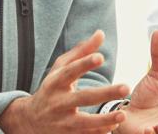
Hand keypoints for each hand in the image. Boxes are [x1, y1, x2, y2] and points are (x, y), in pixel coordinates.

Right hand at [0, 30, 130, 133]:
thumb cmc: (52, 87)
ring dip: (104, 120)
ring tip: (122, 114)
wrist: (30, 120)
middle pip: (83, 97)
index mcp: (56, 82)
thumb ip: (82, 52)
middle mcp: (58, 102)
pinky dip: (98, 132)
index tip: (100, 57)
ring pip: (84, 123)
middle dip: (105, 93)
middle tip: (126, 87)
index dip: (84, 63)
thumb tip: (100, 33)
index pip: (71, 71)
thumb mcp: (61, 68)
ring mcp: (62, 121)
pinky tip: (113, 127)